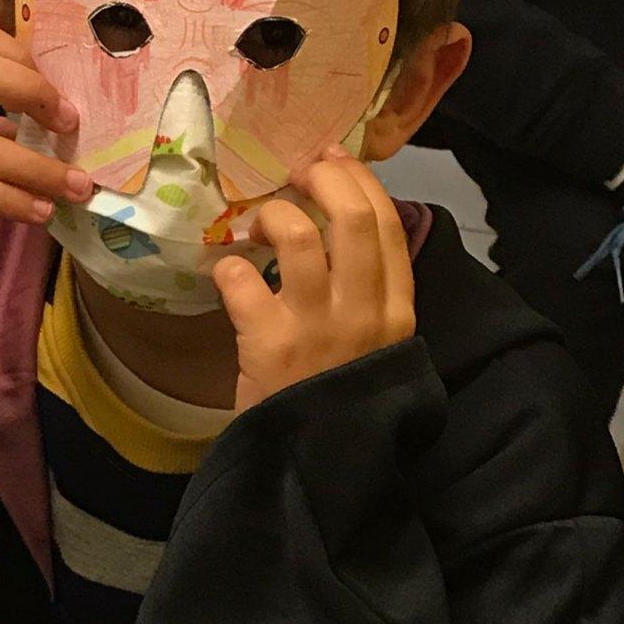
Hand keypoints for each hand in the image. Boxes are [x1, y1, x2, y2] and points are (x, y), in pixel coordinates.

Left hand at [212, 148, 414, 411]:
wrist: (312, 462)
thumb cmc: (336, 397)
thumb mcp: (374, 346)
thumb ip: (368, 293)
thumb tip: (340, 222)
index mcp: (397, 311)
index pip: (389, 226)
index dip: (359, 182)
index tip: (334, 160)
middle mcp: (364, 313)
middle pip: (352, 218)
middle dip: (322, 180)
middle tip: (297, 174)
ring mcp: (317, 326)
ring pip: (298, 236)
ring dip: (272, 217)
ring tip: (258, 227)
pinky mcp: (269, 342)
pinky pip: (242, 277)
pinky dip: (227, 267)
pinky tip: (226, 275)